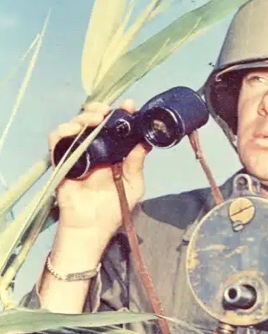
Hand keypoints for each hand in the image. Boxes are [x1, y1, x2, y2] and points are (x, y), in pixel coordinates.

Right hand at [48, 100, 147, 247]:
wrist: (92, 227)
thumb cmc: (113, 208)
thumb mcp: (133, 186)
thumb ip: (136, 164)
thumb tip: (144, 143)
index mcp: (113, 152)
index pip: (115, 127)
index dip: (121, 113)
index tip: (129, 106)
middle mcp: (94, 150)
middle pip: (92, 121)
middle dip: (99, 110)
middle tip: (108, 111)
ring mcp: (77, 154)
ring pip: (75, 126)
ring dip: (83, 118)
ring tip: (95, 119)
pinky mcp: (61, 162)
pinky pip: (57, 141)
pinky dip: (62, 132)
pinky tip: (74, 130)